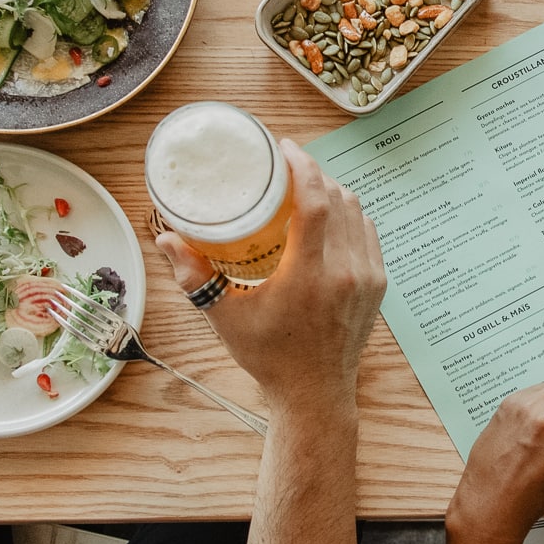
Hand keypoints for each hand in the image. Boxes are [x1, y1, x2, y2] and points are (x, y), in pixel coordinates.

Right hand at [156, 139, 385, 413]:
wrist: (314, 394)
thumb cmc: (269, 357)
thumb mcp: (226, 318)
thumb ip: (195, 277)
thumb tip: (165, 239)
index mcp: (310, 276)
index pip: (316, 202)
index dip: (302, 166)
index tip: (284, 148)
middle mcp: (346, 271)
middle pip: (338, 198)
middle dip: (313, 173)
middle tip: (287, 165)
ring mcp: (368, 277)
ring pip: (357, 211)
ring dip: (333, 191)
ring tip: (305, 185)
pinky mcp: (378, 284)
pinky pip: (368, 232)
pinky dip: (350, 215)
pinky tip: (330, 213)